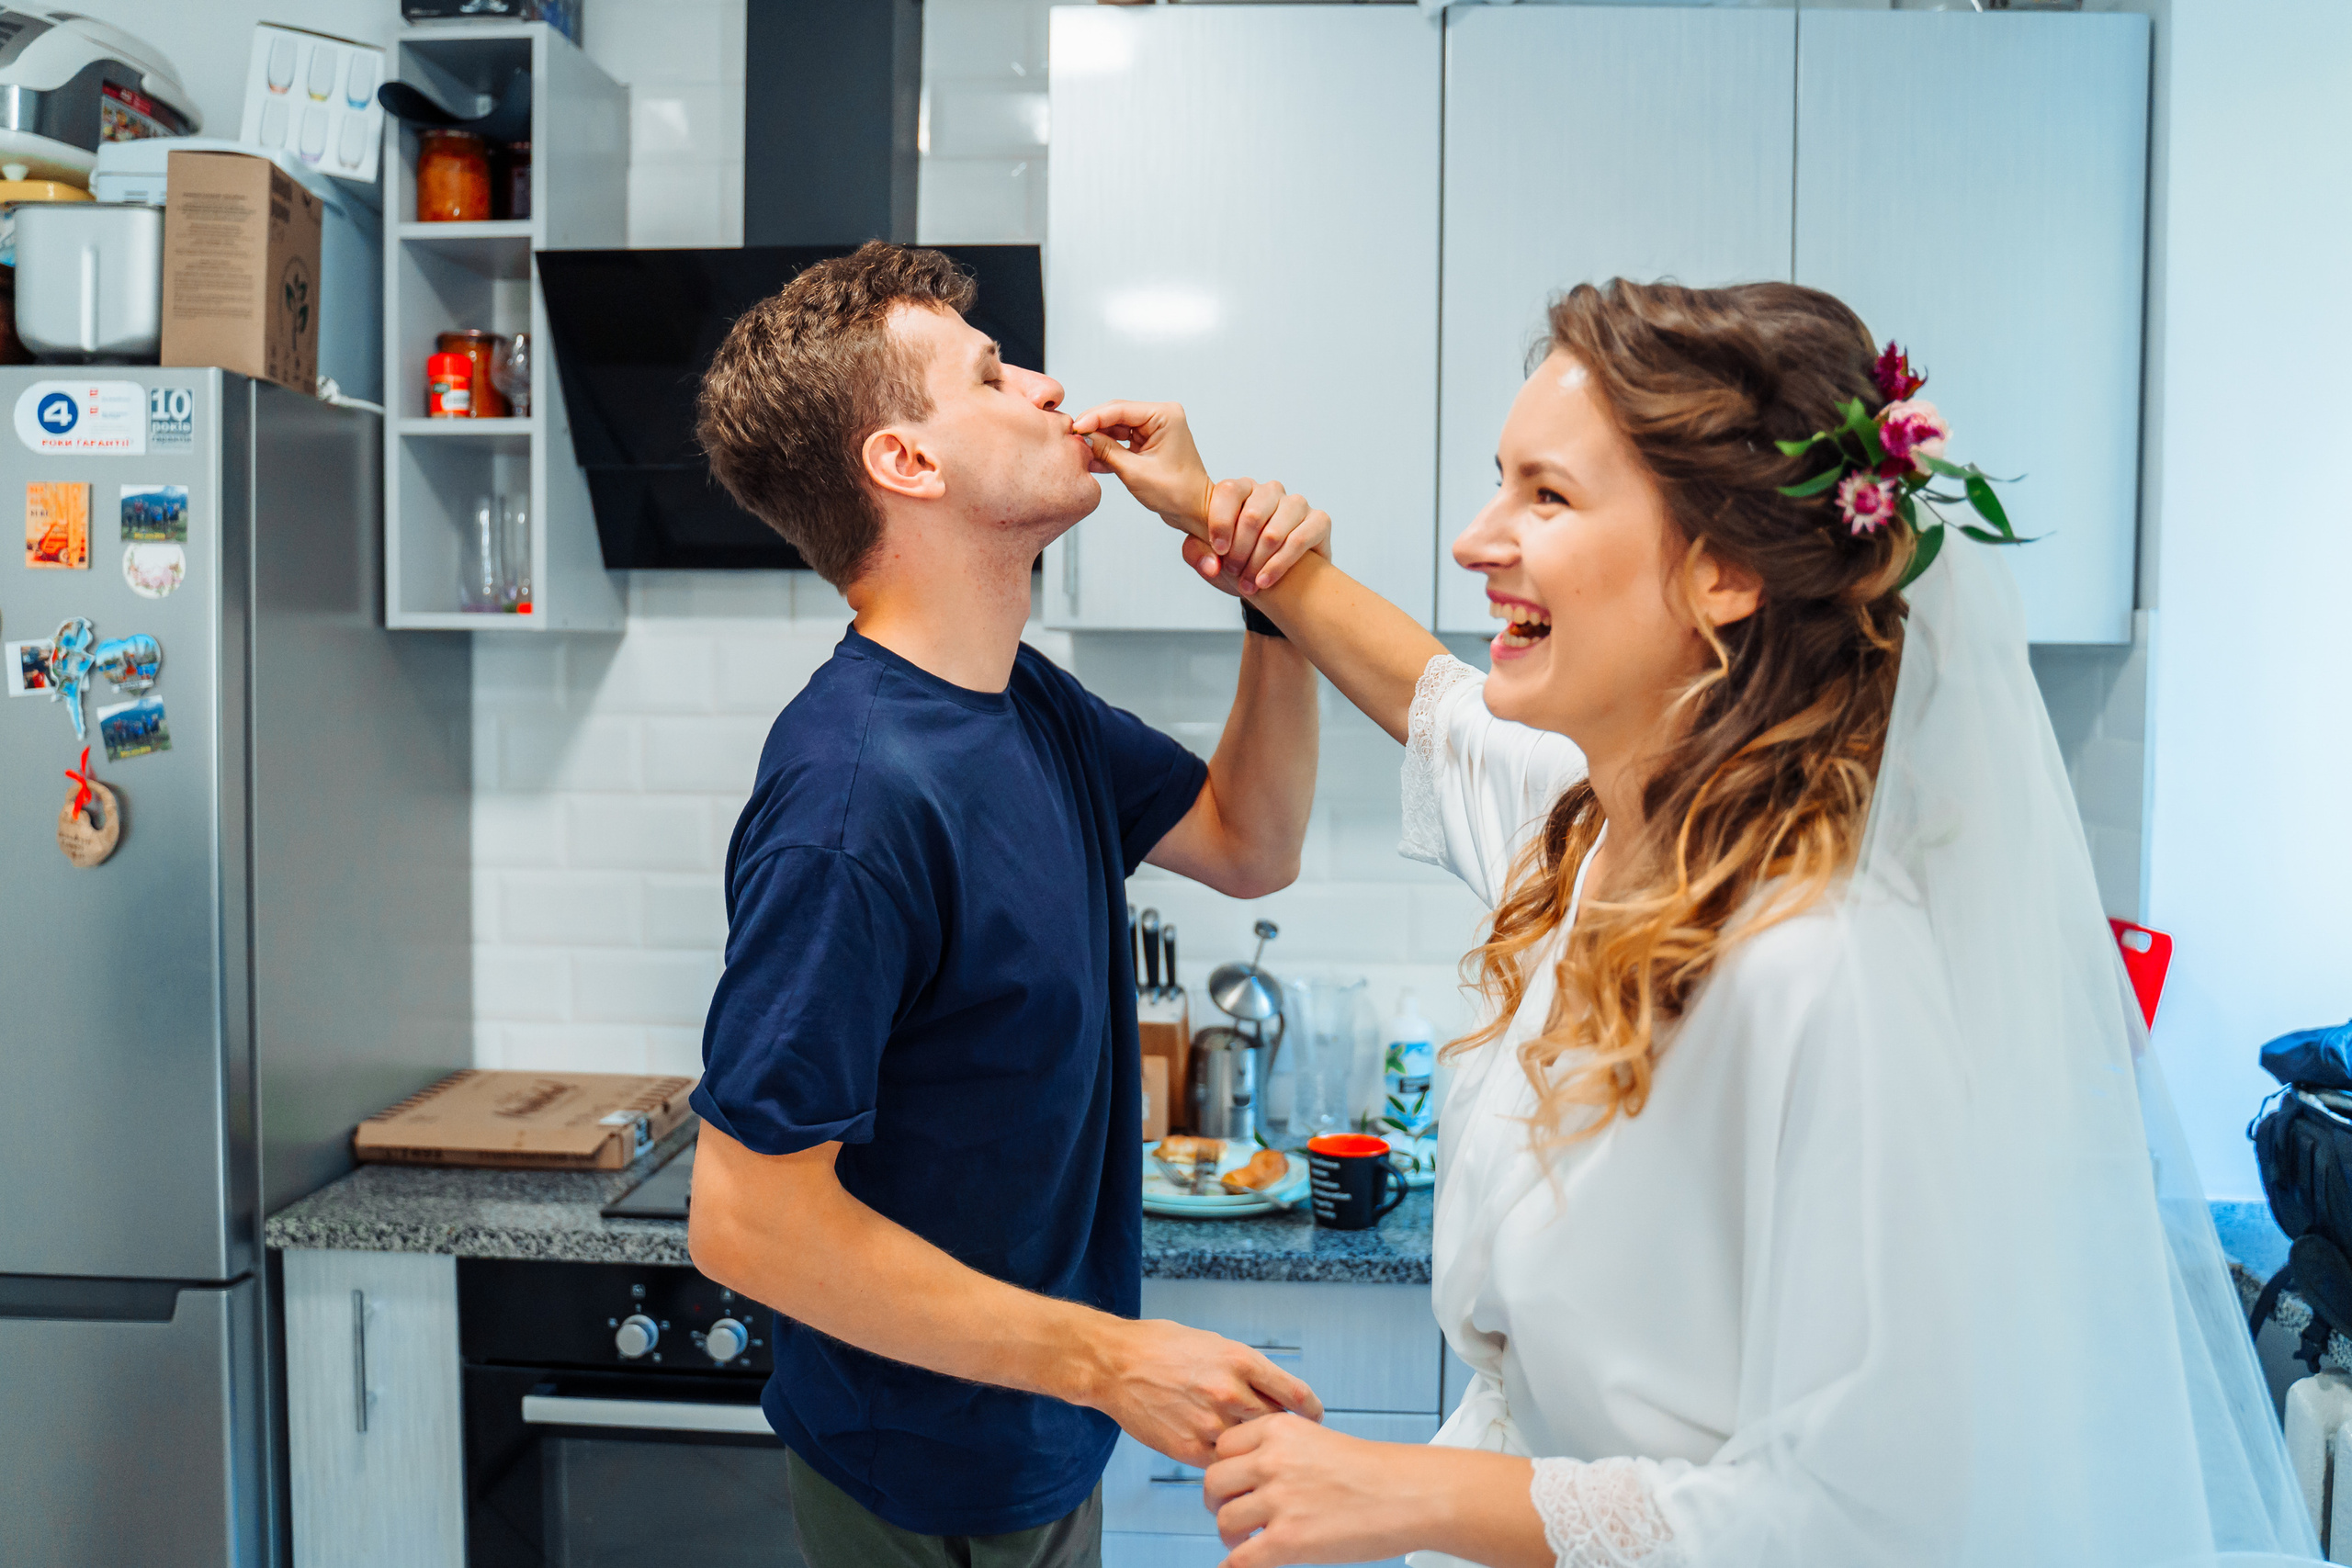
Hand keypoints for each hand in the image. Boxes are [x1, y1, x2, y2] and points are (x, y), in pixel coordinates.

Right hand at [1070, 400, 1214, 537]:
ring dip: (1098, 439)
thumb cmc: (1178, 493)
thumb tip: (1085, 438)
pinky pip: (1122, 440)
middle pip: (1116, 414)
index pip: (1120, 409)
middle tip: (1072, 437)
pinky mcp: (1148, 442)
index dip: (1094, 418)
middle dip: (1094, 427)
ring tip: (1079, 449)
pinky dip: (1108, 449)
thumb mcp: (1135, 472)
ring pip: (1116, 427)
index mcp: (1165, 415)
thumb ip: (1107, 451)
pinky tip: (1091, 458)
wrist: (1194, 511)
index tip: (1075, 427)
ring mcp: (1154, 429)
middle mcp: (1161, 417)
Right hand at [1085, 1318, 1325, 1467]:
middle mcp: (1229, 1392)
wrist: (1115, 1364)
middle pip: (1277, 1423)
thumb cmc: (1162, 1348)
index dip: (1311, 1409)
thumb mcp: (1214, 1345)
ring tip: (1251, 1446)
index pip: (1295, 1393)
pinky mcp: (1188, 1448)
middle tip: (1285, 1438)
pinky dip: (1227, 1460)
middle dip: (1283, 1431)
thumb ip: (1245, 1369)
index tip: (1314, 1416)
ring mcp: (1209, 1423)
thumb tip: (1274, 1390)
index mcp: (1240, 1361)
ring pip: (1250, 1446)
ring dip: (1253, 1447)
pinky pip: (1222, 1463)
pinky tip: (1223, 1454)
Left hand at [1186, 478, 1329, 597]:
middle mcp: (1270, 491)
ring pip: (1273, 532)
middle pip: (1252, 516)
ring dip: (1257, 563)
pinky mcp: (1319, 521)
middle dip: (1239, 551)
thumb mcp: (1209, 558)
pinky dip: (1278, 566)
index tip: (1217, 551)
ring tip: (1247, 584)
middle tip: (1232, 572)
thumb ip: (1196, 554)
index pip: (1229, 491)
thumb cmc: (1239, 561)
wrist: (1273, 581)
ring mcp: (1297, 504)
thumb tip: (1211, 564)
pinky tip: (1265, 580)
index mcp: (1242, 489)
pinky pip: (1298, 542)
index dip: (1220, 523)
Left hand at [1202, 1414, 1438, 1567]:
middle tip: (1231, 1514)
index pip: (1223, 1446)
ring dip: (1230, 1536)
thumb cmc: (1372, 1471)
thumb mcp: (1317, 1440)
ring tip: (1246, 1542)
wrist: (1409, 1494)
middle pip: (1214, 1482)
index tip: (1233, 1484)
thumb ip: (1279, 1451)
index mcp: (1279, 1429)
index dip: (1226, 1469)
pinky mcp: (1288, 1540)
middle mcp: (1273, 1459)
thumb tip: (1246, 1476)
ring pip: (1224, 1521)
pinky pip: (1240, 1560)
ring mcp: (1279, 1500)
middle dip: (1218, 1502)